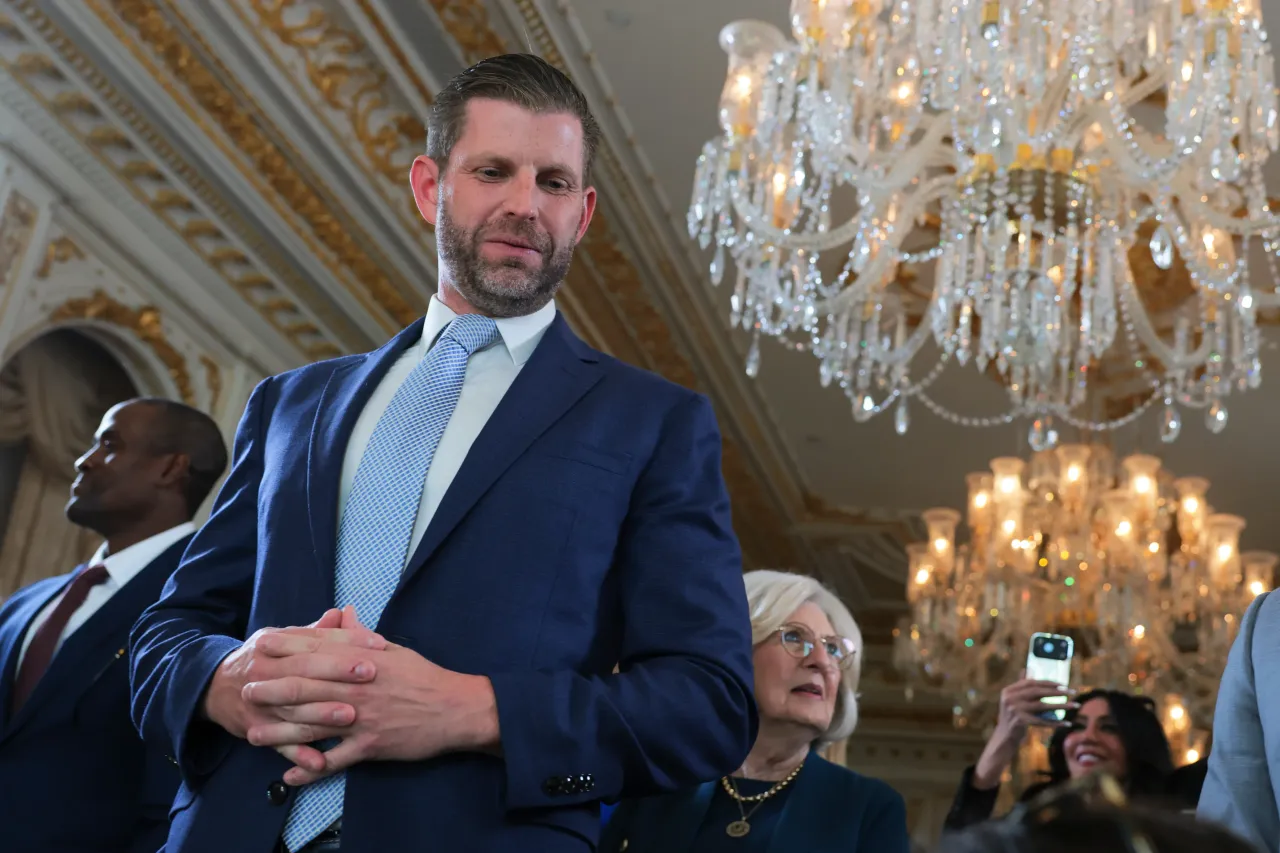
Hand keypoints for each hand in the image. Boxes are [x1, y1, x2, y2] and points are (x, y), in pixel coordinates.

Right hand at [203, 606, 386, 773]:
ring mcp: (260, 703)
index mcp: (274, 643)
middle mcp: (265, 670)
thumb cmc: (261, 660)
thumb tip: (342, 613)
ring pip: (292, 709)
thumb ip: (314, 631)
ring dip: (321, 713)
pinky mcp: (256, 730)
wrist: (213, 688)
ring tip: (351, 715)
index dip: (347, 640)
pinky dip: (299, 753)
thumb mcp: (281, 639)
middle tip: (371, 672)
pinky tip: (320, 761)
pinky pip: (279, 744)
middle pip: (304, 670)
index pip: (315, 640)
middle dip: (338, 670)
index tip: (378, 643)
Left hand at [243, 639, 500, 785]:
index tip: (261, 643)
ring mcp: (361, 718)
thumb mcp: (393, 650)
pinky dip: (311, 769)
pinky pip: (334, 760)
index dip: (287, 647)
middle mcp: (356, 687)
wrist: (455, 708)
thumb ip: (361, 635)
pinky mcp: (370, 745)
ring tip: (252, 734)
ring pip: (312, 724)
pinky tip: (289, 774)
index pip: (317, 650)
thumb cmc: (424, 677)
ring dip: (279, 730)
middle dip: (272, 687)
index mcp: (362, 661)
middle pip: (306, 686)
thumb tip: (343, 613)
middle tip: (244, 689)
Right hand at [972, 672, 1077, 788]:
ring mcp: (1015, 710)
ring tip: (1075, 705)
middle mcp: (1010, 699)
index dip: (1048, 683)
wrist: (1004, 736)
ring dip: (1061, 706)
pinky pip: (1042, 721)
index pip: (1031, 683)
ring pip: (1042, 706)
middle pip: (1037, 692)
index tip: (1063, 684)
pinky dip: (1055, 722)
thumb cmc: (1012, 715)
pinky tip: (1067, 723)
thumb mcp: (1013, 699)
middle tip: (1072, 692)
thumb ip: (1021, 685)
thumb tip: (1028, 668)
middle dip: (1057, 691)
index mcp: (1008, 690)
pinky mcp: (1021, 722)